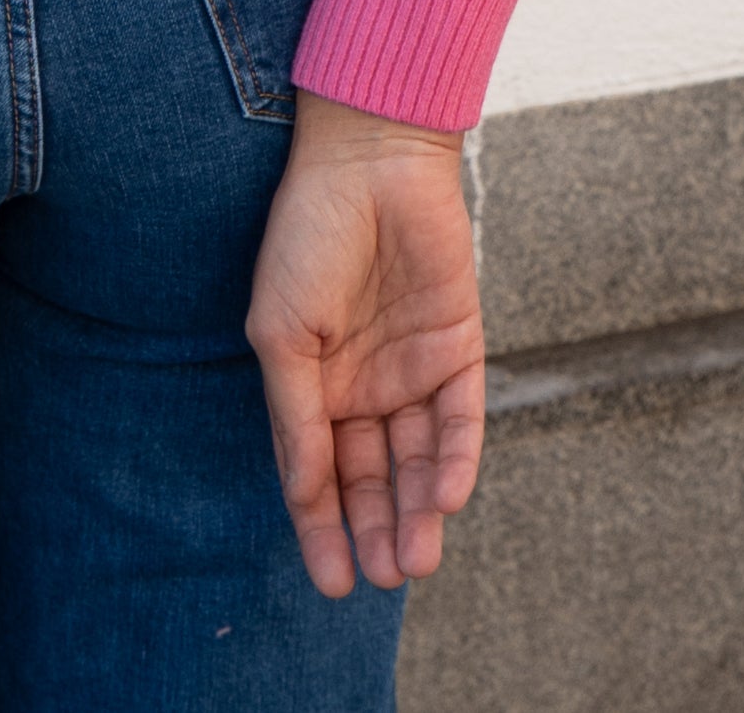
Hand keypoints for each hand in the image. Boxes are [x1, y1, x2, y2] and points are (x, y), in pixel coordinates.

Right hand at [247, 92, 484, 594]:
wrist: (366, 161)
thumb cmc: (307, 236)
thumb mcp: (281, 333)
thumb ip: (297, 415)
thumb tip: (304, 493)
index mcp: (314, 380)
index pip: (320, 470)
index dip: (322, 526)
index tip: (332, 582)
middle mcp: (365, 382)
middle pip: (374, 475)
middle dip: (378, 530)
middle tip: (385, 580)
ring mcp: (414, 366)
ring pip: (421, 459)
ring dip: (418, 510)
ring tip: (415, 561)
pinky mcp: (460, 346)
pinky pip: (462, 417)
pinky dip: (456, 459)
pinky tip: (444, 497)